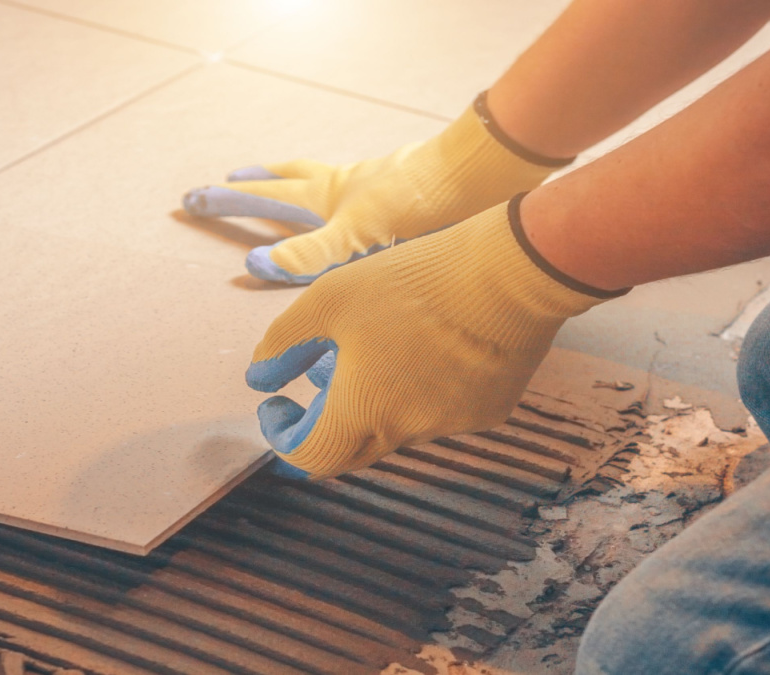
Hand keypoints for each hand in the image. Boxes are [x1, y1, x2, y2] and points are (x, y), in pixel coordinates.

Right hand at [183, 93, 567, 284]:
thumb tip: (255, 266)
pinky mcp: (402, 199)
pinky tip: (353, 216)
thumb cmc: (420, 206)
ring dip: (294, 186)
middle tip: (222, 185)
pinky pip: (358, 198)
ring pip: (322, 185)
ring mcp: (373, 190)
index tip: (192, 200)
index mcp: (327, 198)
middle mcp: (345, 189)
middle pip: (286, 183)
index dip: (229, 201)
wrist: (483, 178)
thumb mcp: (356, 235)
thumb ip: (309, 253)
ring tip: (279, 186)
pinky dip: (342, 202)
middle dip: (252, 189)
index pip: (265, 197)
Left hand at [245, 197, 621, 479]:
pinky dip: (417, 391)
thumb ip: (284, 343)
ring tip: (372, 345)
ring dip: (371, 401)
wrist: (511, 273)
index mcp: (364, 411)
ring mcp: (453, 425)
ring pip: (396, 428)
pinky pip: (439, 413)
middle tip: (319, 376)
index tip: (276, 403)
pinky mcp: (488, 411)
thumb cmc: (412, 281)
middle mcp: (408, 431)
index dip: (281, 436)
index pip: (308, 456)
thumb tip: (257, 378)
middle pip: (350, 451)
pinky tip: (424, 345)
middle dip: (324, 422)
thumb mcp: (329, 299)